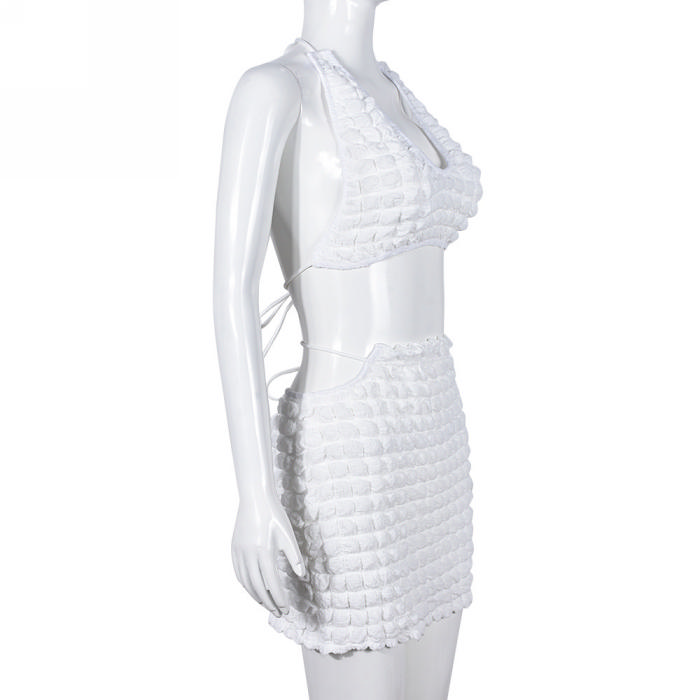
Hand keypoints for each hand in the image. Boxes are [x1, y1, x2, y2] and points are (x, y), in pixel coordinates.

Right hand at [231, 496, 305, 616]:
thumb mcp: (288, 535)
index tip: (286, 609)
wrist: (255, 498)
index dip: (279, 598)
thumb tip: (302, 576)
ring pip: (246, 582)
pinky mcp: (234, 548)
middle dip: (268, 602)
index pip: (272, 583)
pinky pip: (238, 573)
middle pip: (258, 587)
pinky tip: (252, 589)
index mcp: (264, 552)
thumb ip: (294, 557)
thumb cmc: (274, 515)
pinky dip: (245, 585)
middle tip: (278, 613)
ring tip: (266, 604)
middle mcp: (249, 554)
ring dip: (256, 596)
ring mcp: (239, 552)